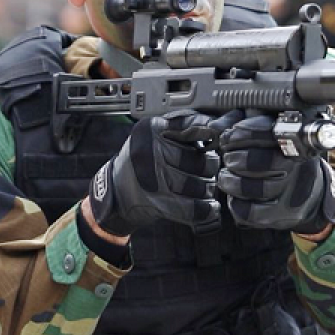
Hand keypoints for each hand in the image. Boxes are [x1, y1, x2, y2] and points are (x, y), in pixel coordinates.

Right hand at [88, 110, 233, 236]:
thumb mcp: (155, 135)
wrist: (116, 191)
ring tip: (203, 186)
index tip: (218, 137)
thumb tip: (219, 128)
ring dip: (207, 189)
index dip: (210, 132)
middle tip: (206, 168)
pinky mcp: (158, 204)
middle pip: (201, 160)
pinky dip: (206, 209)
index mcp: (151, 129)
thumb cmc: (142, 161)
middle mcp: (151, 152)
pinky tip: (209, 207)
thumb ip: (183, 128)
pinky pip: (194, 208)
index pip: (190, 125)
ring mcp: (154, 179)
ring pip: (200, 185)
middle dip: (210, 166)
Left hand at [217, 113, 334, 234]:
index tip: (228, 137)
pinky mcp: (283, 215)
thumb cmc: (277, 155)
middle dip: (236, 158)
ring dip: (232, 181)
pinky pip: (253, 213)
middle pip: (263, 161)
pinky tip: (234, 197)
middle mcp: (297, 166)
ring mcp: (292, 192)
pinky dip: (236, 204)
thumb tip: (214, 127)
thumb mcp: (262, 132)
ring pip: (257, 189)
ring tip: (226, 176)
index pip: (269, 132)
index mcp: (293, 140)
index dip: (243, 133)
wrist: (307, 191)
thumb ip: (238, 122)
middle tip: (228, 158)